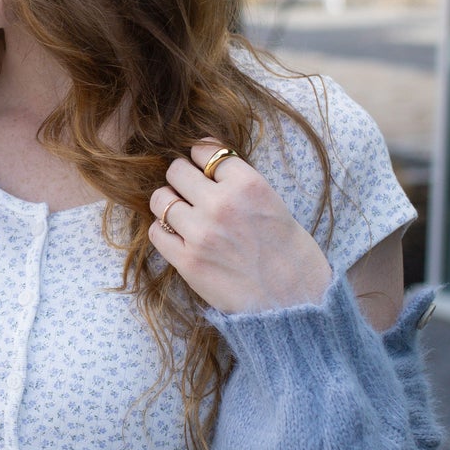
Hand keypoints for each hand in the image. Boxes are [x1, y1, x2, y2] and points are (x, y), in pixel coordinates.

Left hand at [147, 138, 332, 316]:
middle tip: (190, 191)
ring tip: (182, 214)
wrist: (293, 299)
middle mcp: (220, 203)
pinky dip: (163, 231)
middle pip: (176, 170)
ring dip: (168, 204)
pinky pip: (155, 232)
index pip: (205, 150)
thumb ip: (237, 183)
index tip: (204, 169)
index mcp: (247, 183)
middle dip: (182, 178)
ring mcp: (200, 233)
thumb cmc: (287, 251)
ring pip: (160, 199)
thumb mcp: (271, 201)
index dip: (202, 158)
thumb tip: (206, 169)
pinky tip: (178, 236)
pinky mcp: (187, 261)